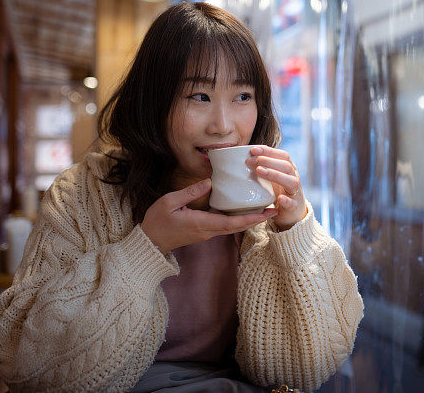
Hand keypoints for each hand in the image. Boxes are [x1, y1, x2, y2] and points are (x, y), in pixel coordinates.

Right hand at [140, 178, 277, 253]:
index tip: (266, 213)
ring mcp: (206, 232)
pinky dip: (236, 219)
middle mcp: (208, 231)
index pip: (231, 222)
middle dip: (256, 219)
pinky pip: (224, 225)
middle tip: (274, 209)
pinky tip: (242, 209)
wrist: (149, 242)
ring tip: (263, 208)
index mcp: (201, 224)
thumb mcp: (169, 202)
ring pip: (232, 227)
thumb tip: (209, 181)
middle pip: (237, 226)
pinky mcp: (203, 231)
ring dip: (248, 219)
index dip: (251, 218)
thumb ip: (190, 192)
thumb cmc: (157, 222)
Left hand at [246, 146, 306, 230]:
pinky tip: (280, 198)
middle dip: (268, 161)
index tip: (253, 150)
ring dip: (275, 175)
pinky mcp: (294, 206)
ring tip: (259, 171)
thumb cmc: (278, 190)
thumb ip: (262, 166)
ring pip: (291, 181)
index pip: (282, 155)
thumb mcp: (271, 176)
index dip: (268, 151)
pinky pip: (292, 203)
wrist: (292, 211)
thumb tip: (244, 157)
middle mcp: (294, 177)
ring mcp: (295, 192)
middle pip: (286, 165)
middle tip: (251, 161)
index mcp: (289, 168)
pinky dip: (287, 200)